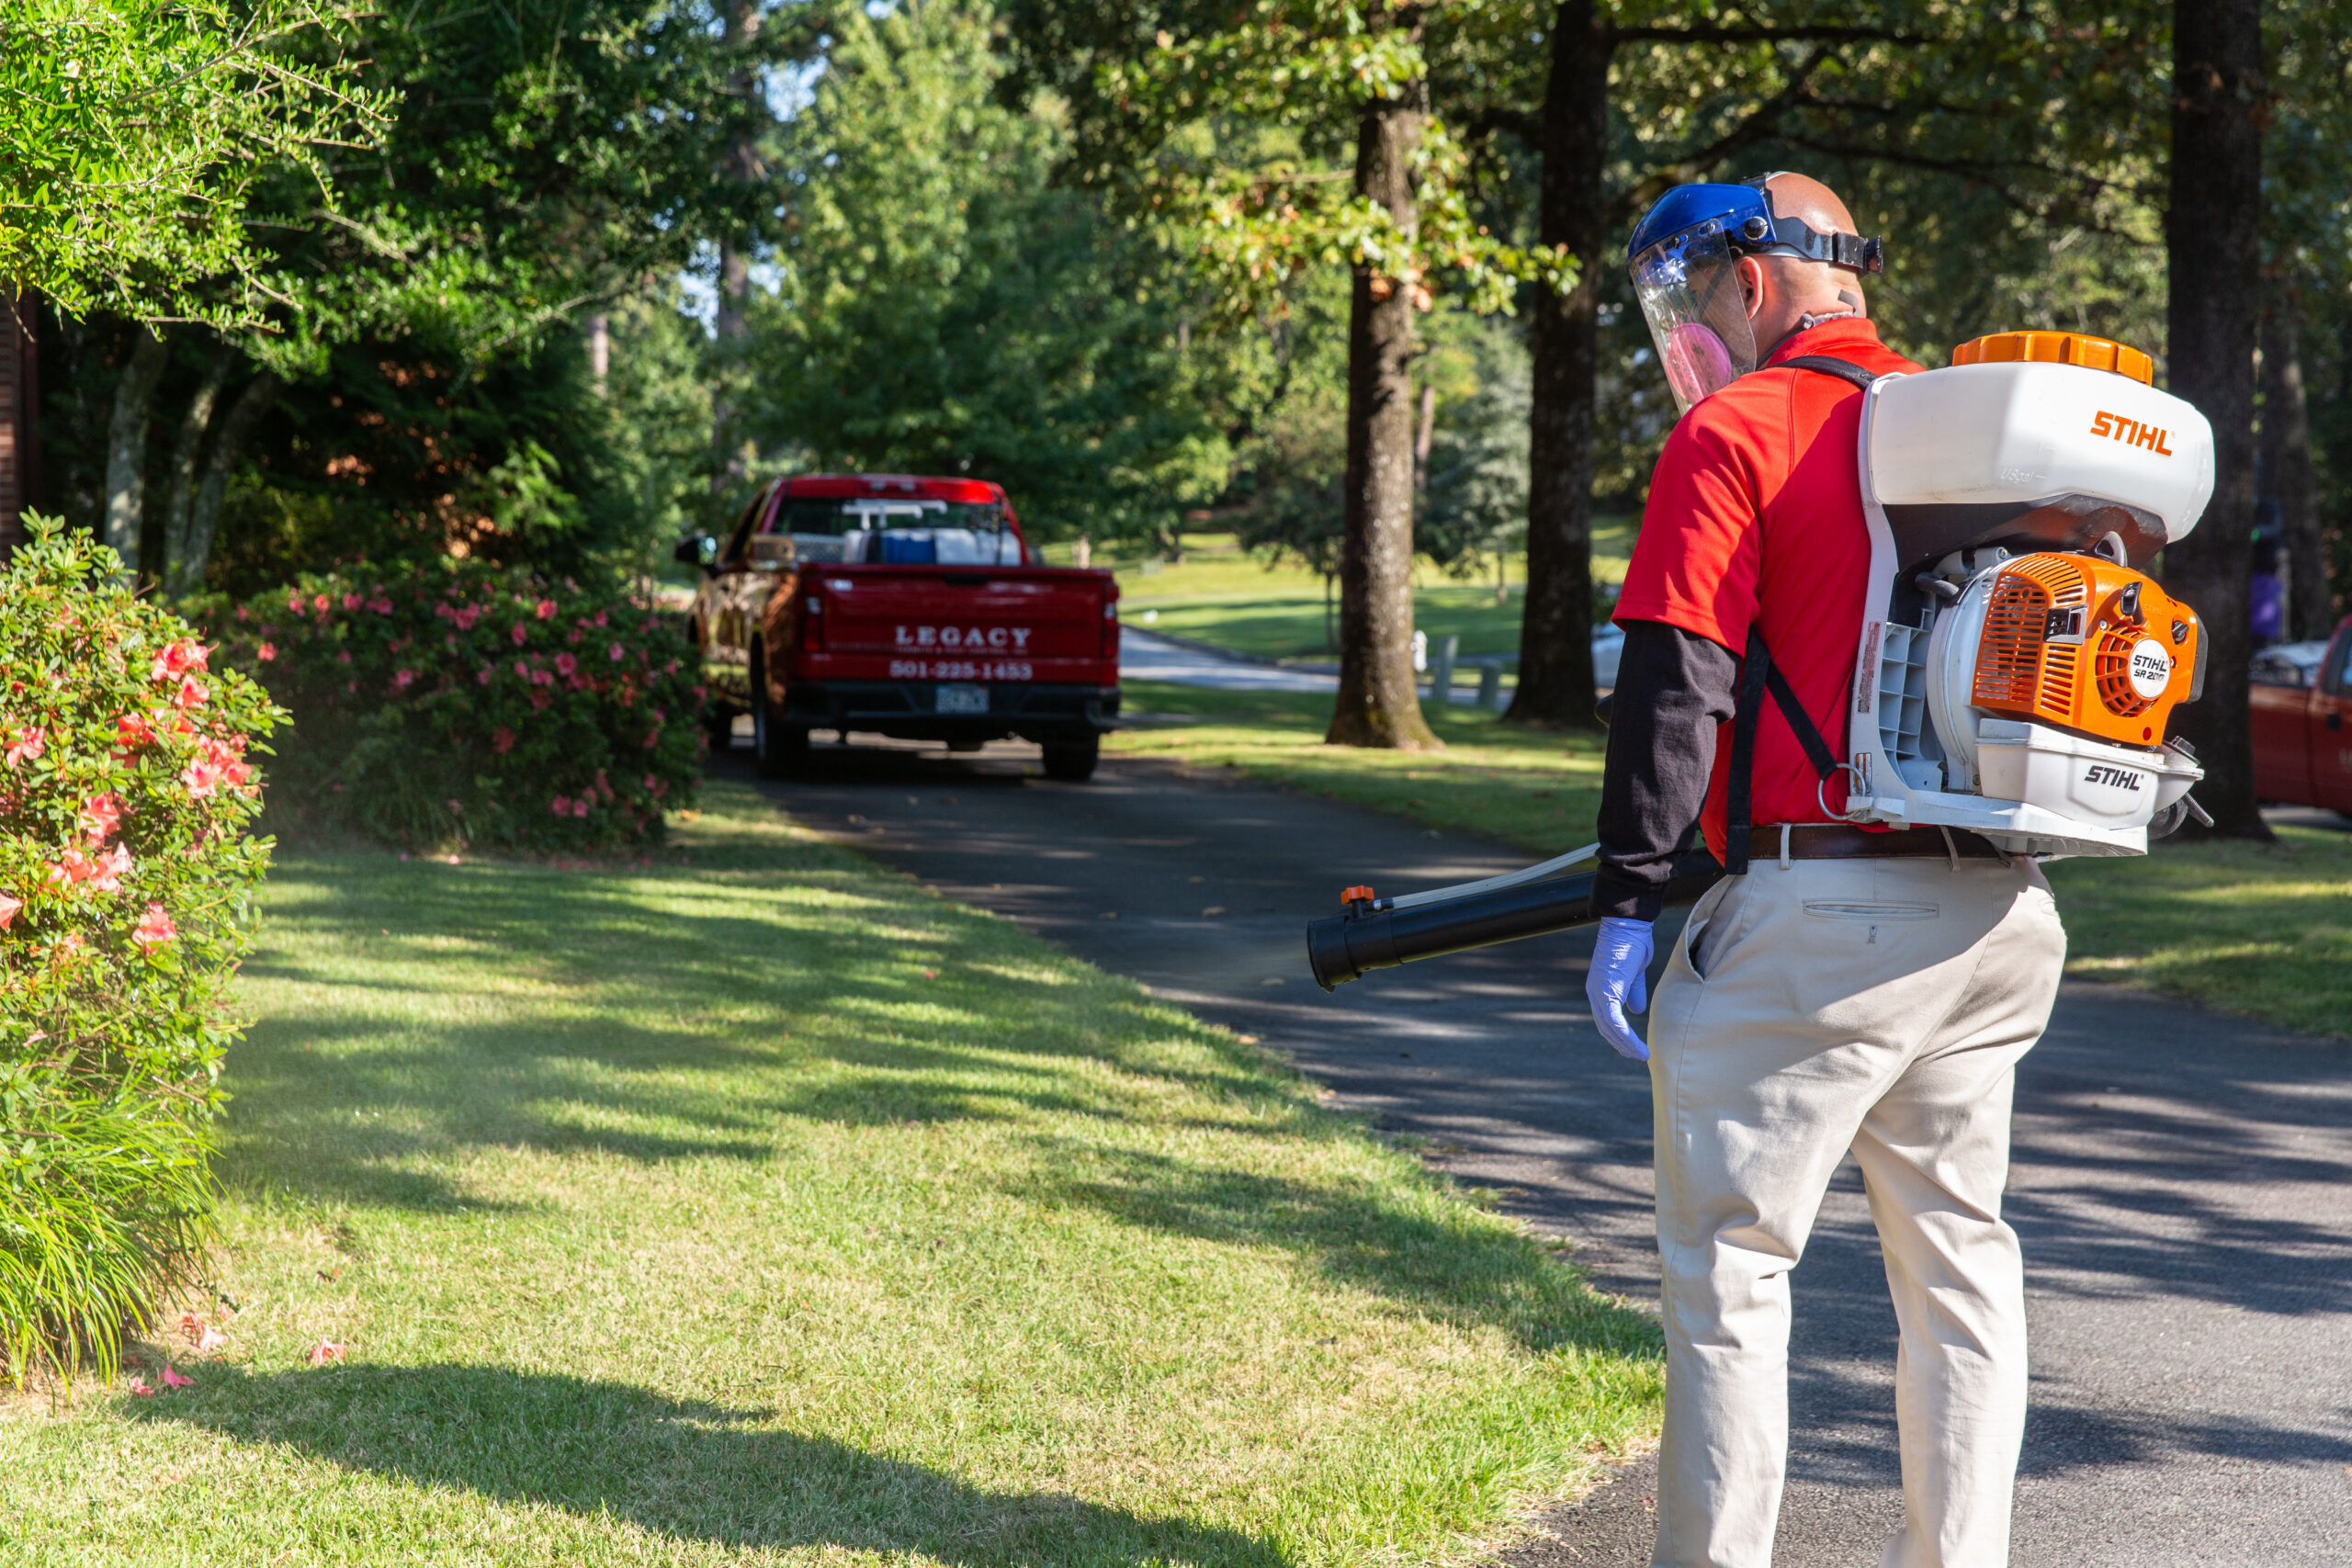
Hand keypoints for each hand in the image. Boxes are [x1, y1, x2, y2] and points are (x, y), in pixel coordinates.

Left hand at [1586, 917, 1655, 1060]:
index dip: (1618, 1034)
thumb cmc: (1633, 942)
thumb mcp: (1634, 972)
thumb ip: (1633, 991)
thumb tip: (1636, 1010)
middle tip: (1638, 1056)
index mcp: (1599, 988)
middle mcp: (1595, 993)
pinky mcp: (1607, 993)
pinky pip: (1616, 1024)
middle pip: (1605, 1028)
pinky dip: (1628, 1039)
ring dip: (1627, 1046)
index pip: (1606, 1018)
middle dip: (1621, 1045)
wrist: (1628, 925)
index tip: (1632, 1046)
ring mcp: (1599, 993)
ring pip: (1610, 1030)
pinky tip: (1640, 1049)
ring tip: (1642, 1056)